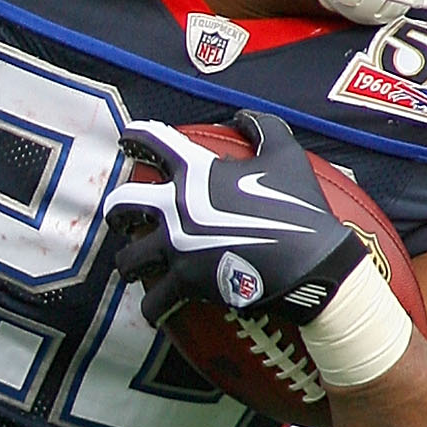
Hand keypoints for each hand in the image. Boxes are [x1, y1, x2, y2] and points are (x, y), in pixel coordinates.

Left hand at [107, 109, 365, 328]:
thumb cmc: (300, 204)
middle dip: (116, 211)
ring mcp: (177, 247)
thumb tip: (240, 116)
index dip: (135, 137)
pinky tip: (157, 309)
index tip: (126, 140)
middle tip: (121, 218)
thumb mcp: (286, 153)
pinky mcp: (185, 283)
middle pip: (122, 204)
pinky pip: (154, 302)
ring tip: (135, 268)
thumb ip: (261, 127)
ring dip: (129, 264)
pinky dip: (154, 308)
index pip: (153, 142)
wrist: (311, 261)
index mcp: (195, 172)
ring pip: (128, 259)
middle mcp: (176, 207)